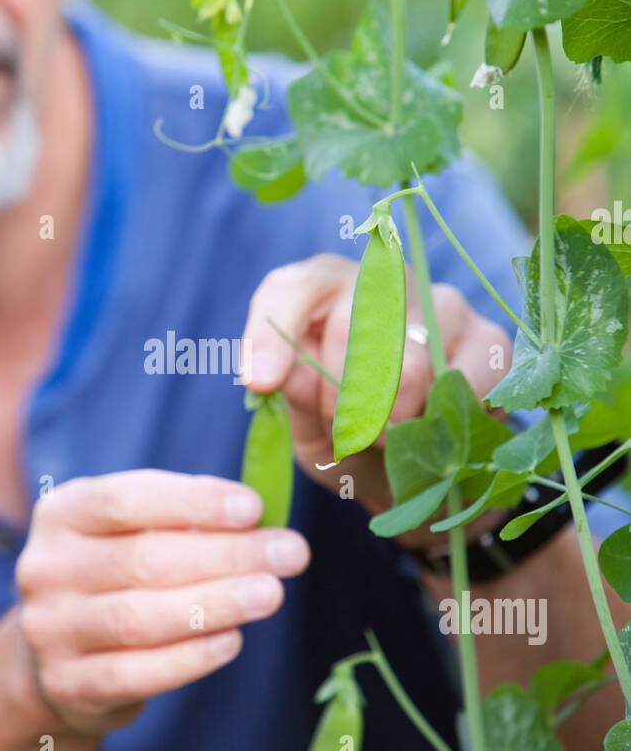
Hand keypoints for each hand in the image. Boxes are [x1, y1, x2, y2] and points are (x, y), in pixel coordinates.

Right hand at [15, 471, 310, 735]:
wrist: (63, 653)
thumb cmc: (120, 575)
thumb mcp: (135, 531)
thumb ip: (185, 520)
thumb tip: (257, 518)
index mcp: (63, 513)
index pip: (128, 499)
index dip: (195, 502)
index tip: (254, 509)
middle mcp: (45, 567)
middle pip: (144, 560)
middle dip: (227, 556)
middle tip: (291, 554)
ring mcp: (50, 629)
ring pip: (140, 618)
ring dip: (215, 605)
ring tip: (271, 595)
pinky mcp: (67, 684)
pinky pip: (135, 673)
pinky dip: (189, 659)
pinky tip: (231, 642)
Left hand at [242, 254, 511, 547]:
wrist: (414, 472)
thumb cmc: (346, 431)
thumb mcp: (305, 424)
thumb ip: (292, 396)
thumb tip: (279, 374)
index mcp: (324, 289)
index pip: (294, 287)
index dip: (272, 332)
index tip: (261, 383)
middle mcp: (385, 279)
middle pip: (352, 326)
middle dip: (340, 398)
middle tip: (345, 431)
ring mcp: (443, 303)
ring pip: (411, 362)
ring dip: (390, 420)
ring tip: (385, 437)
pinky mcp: (490, 339)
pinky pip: (463, 381)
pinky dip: (438, 420)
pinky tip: (428, 428)